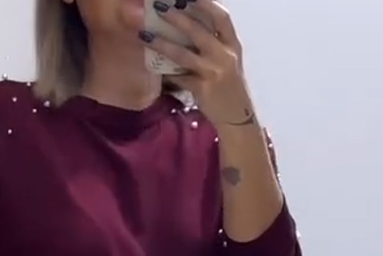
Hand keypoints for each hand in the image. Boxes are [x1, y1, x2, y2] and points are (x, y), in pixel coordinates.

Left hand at [140, 0, 254, 130]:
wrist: (236, 117)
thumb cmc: (229, 85)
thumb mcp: (228, 59)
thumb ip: (215, 41)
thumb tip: (190, 21)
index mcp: (232, 44)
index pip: (222, 17)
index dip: (206, 3)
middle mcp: (225, 55)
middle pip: (199, 32)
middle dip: (178, 17)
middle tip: (159, 7)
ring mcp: (213, 73)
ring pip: (184, 54)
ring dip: (163, 44)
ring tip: (146, 35)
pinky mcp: (202, 90)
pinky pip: (179, 77)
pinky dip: (166, 71)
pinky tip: (153, 65)